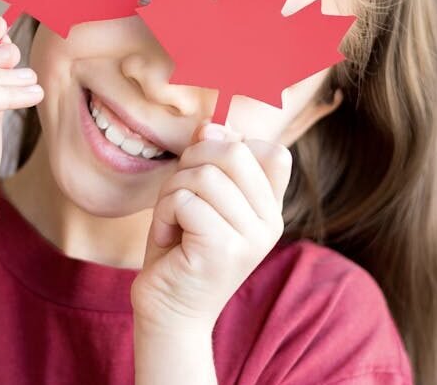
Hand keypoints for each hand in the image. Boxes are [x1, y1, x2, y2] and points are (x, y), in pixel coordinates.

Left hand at [130, 120, 292, 331]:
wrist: (169, 313)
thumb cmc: (180, 250)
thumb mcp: (197, 197)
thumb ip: (209, 161)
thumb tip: (211, 124)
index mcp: (271, 209)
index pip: (273, 151)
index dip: (232, 143)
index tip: (201, 163)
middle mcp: (271, 223)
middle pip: (234, 154)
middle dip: (192, 163)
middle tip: (176, 194)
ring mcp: (251, 238)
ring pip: (204, 176)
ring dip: (171, 193)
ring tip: (170, 221)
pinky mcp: (223, 250)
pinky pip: (186, 201)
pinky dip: (164, 214)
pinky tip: (166, 238)